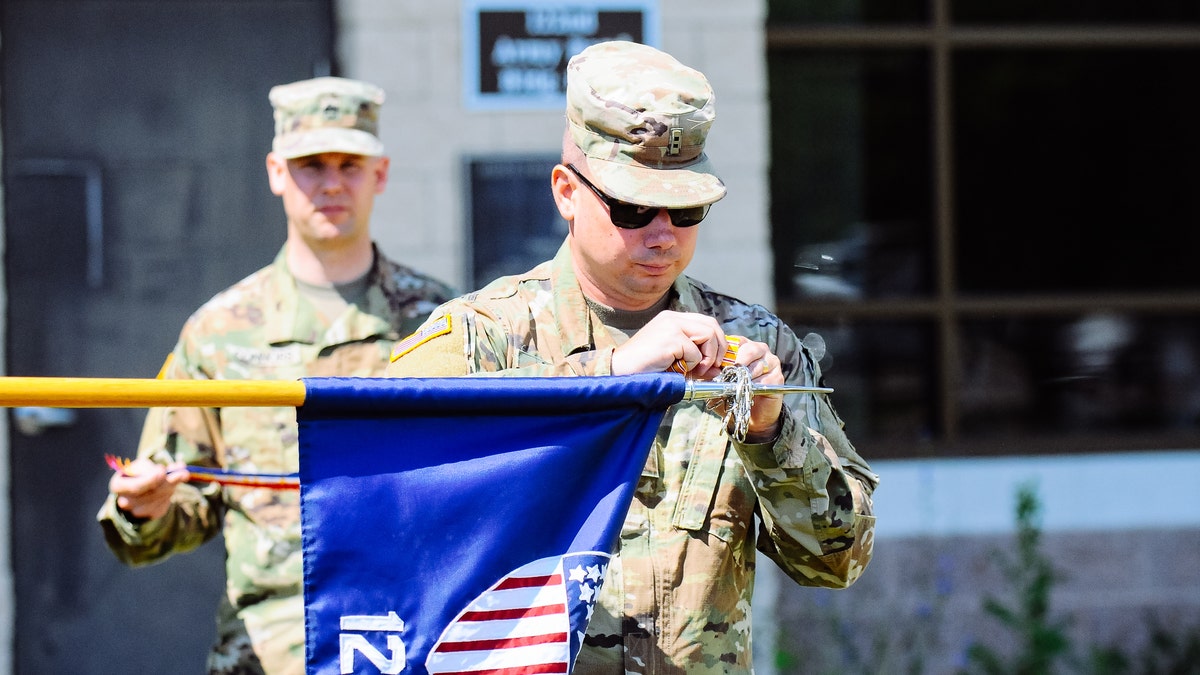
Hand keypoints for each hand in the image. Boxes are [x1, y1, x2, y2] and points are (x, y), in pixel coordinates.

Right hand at [108, 458, 189, 520]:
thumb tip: (178, 467)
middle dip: (168, 482)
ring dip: (171, 487)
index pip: (134, 486)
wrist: (140, 488)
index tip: (162, 471)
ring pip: (159, 499)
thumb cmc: (140, 473)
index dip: (150, 479)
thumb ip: (157, 467)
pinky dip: (170, 495)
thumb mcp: (143, 465)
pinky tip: (171, 487)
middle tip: (183, 473)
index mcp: (119, 485)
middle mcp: (124, 501)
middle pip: (150, 493)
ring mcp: (136, 511)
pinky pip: (164, 505)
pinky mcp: (150, 515)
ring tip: (178, 476)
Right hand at [612, 311, 727, 376]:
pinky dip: (691, 365)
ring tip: (692, 370)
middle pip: (712, 324)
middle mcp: (672, 318)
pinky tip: (676, 369)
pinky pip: (695, 352)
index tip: (715, 362)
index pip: (706, 322)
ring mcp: (671, 325)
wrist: (619, 371)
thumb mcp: (676, 362)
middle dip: (718, 349)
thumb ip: (697, 363)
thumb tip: (718, 370)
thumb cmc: (644, 368)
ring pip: (708, 335)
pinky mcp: (670, 338)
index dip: (717, 342)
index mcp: (672, 319)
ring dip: (707, 357)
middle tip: (711, 367)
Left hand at [705, 337, 785, 440]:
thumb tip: (704, 369)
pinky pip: (765, 378)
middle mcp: (759, 350)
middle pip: (749, 349)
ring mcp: (771, 362)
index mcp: (743, 346)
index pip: (735, 341)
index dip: (724, 353)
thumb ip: (712, 374)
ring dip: (745, 377)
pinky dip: (754, 386)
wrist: (752, 416)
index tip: (715, 366)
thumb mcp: (718, 383)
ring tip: (737, 385)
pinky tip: (748, 391)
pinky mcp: (778, 376)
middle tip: (728, 375)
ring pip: (757, 364)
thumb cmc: (733, 394)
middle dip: (737, 363)